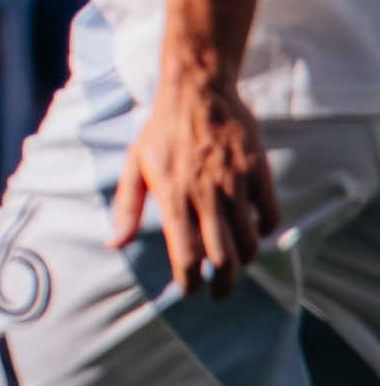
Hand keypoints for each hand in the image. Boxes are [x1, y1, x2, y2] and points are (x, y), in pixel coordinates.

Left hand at [112, 72, 276, 295]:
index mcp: (173, 196)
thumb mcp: (135, 167)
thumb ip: (126, 209)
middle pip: (223, 257)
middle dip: (222, 284)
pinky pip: (271, 213)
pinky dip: (265, 230)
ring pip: (250, 240)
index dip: (189, 281)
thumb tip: (113, 244)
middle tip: (219, 293)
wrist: (199, 92)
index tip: (189, 291)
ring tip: (234, 263)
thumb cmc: (161, 131)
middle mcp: (206, 194)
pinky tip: (253, 230)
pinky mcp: (258, 170)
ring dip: (244, 259)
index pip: (186, 254)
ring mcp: (235, 182)